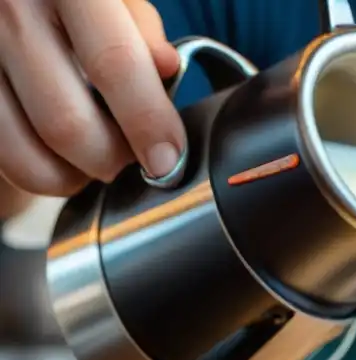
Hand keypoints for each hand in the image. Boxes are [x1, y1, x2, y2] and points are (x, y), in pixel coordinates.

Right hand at [0, 0, 183, 196]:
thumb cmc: (78, 8)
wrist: (19, 7)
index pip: (114, 62)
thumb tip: (166, 65)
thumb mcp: (115, 1)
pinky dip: (47, 173)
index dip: (147, 121)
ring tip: (101, 157)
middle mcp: (11, 10)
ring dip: (79, 174)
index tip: (168, 159)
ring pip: (34, 151)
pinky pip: (9, 158)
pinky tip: (64, 158)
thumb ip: (141, 28)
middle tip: (133, 158)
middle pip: (68, 122)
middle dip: (112, 159)